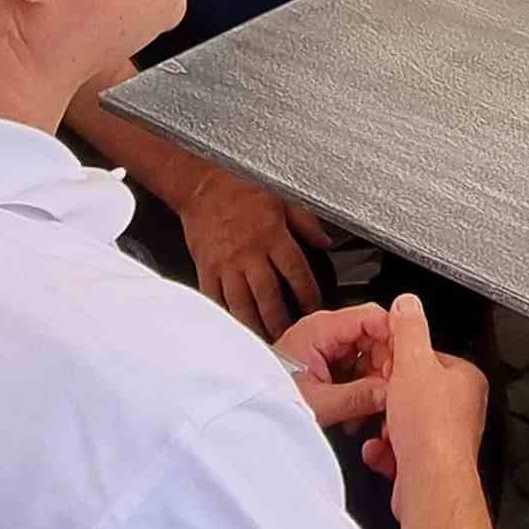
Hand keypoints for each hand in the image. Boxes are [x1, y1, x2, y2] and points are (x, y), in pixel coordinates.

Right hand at [177, 167, 331, 335]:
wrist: (202, 186)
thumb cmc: (241, 190)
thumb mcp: (283, 200)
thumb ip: (307, 224)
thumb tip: (327, 242)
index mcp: (273, 237)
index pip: (297, 274)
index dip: (308, 296)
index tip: (315, 310)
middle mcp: (250, 254)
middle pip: (269, 297)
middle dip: (281, 322)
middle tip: (290, 339)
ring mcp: (227, 264)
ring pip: (242, 303)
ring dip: (254, 326)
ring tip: (265, 341)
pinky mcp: (207, 268)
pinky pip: (216, 297)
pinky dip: (225, 315)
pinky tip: (234, 328)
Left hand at [274, 303, 394, 434]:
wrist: (248, 411)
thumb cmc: (269, 400)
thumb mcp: (319, 403)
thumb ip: (359, 396)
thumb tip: (392, 392)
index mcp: (320, 329)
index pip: (373, 317)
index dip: (394, 338)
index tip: (406, 362)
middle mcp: (325, 333)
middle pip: (375, 338)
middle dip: (386, 367)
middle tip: (392, 392)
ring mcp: (327, 348)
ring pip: (370, 356)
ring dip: (376, 383)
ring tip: (371, 409)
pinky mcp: (328, 365)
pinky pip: (358, 370)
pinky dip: (364, 390)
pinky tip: (358, 411)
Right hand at [358, 292, 490, 502]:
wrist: (429, 480)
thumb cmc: (431, 429)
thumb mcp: (412, 363)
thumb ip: (409, 329)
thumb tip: (407, 304)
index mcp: (465, 380)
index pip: (429, 359)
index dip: (401, 363)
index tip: (386, 368)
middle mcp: (462, 409)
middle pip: (413, 393)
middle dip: (390, 401)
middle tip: (384, 404)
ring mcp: (447, 437)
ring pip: (403, 423)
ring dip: (384, 428)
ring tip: (386, 432)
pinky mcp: (430, 462)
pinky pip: (399, 449)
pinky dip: (385, 451)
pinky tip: (383, 452)